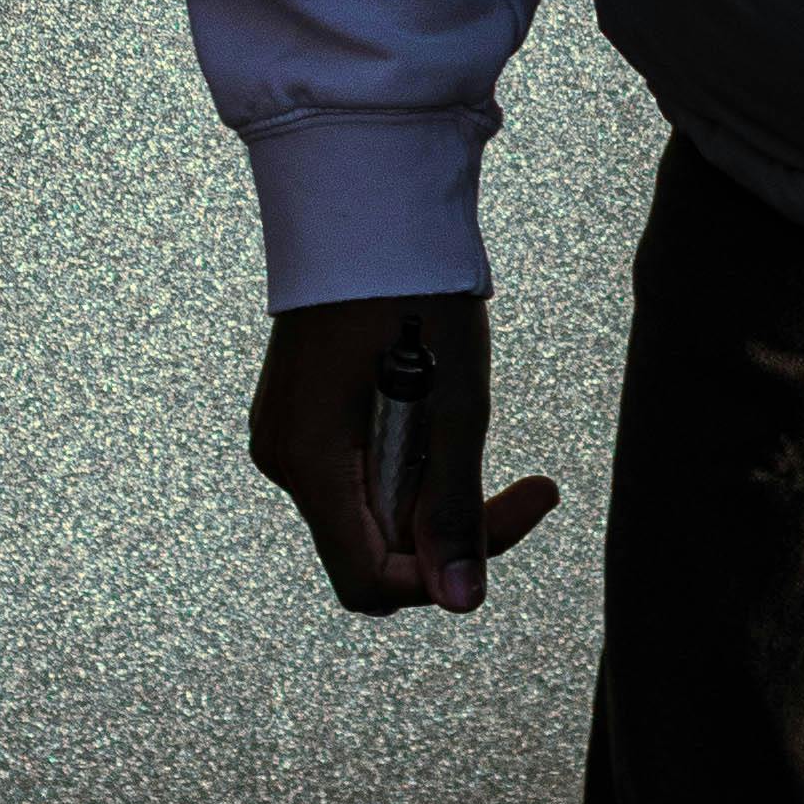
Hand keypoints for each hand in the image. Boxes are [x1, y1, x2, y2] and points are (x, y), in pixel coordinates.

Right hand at [249, 292, 561, 622]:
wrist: (367, 200)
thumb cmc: (414, 294)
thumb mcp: (454, 406)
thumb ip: (454, 510)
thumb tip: (462, 603)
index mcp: (311, 463)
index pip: (371, 581)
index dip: (444, 575)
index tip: (516, 511)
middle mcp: (284, 460)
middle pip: (371, 547)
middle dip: (446, 526)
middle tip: (519, 480)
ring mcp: (285, 435)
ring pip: (365, 509)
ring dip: (428, 490)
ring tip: (467, 417)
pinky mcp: (299, 412)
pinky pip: (351, 471)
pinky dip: (402, 463)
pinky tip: (435, 408)